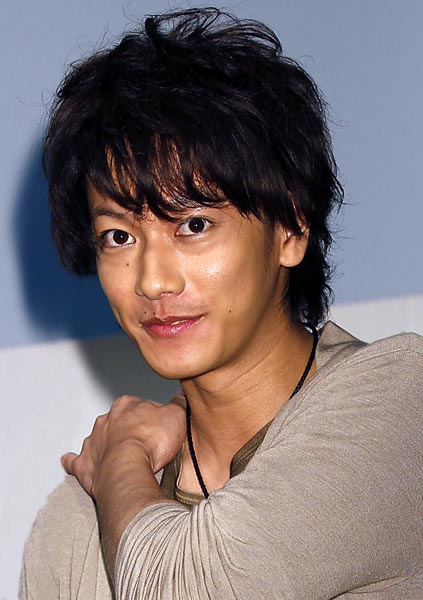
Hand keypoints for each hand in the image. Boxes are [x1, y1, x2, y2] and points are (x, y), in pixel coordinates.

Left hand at [61, 393, 185, 497]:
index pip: (139, 406)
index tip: (158, 427)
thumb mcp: (177, 417)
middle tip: (144, 444)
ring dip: (107, 446)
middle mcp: (106, 420)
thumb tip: (181, 396)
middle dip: (128, 430)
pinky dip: (73, 461)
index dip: (151, 417)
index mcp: (127, 405)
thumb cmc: (151, 442)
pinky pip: (76, 461)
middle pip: (118, 422)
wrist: (127, 469)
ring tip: (122, 459)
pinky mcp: (84, 464)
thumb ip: (178, 404)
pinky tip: (70, 462)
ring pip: (99, 439)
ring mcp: (93, 442)